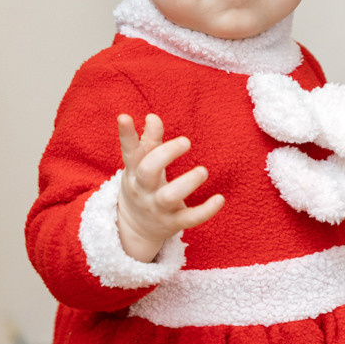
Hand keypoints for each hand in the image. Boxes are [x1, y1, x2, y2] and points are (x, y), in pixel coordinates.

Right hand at [115, 113, 224, 262]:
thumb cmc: (142, 185)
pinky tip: (220, 199)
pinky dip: (206, 210)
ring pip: (169, 196)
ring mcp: (158, 207)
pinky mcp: (173, 222)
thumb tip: (152, 116)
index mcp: (134, 171)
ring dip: (187, 182)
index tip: (124, 116)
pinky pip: (190, 218)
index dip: (126, 134)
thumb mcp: (140, 165)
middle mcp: (143, 189)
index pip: (129, 151)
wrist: (135, 227)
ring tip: (203, 171)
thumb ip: (149, 141)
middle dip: (166, 154)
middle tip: (186, 141)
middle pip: (148, 170)